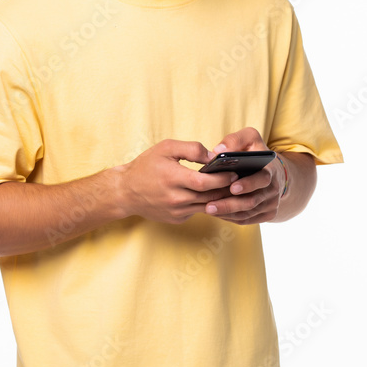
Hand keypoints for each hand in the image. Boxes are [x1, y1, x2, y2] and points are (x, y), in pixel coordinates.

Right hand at [116, 139, 238, 223]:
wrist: (126, 191)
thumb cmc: (146, 166)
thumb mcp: (166, 148)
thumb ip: (191, 148)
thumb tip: (213, 156)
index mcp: (172, 178)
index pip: (204, 182)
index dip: (221, 178)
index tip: (234, 172)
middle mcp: (175, 198)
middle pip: (209, 196)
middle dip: (227, 189)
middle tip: (240, 180)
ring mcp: (176, 211)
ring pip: (207, 206)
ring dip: (221, 198)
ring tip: (234, 188)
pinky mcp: (177, 219)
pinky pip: (197, 211)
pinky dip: (208, 204)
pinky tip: (216, 196)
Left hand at [203, 127, 284, 224]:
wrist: (274, 172)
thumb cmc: (256, 153)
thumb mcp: (250, 139)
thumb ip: (235, 140)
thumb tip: (219, 150)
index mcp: (271, 170)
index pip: (262, 179)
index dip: (248, 184)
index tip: (232, 187)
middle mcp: (273, 189)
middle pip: (252, 201)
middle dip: (230, 204)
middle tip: (210, 205)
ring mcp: (271, 204)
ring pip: (248, 212)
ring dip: (227, 212)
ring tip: (208, 209)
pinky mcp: (267, 214)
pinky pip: (247, 219)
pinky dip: (231, 218)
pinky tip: (217, 213)